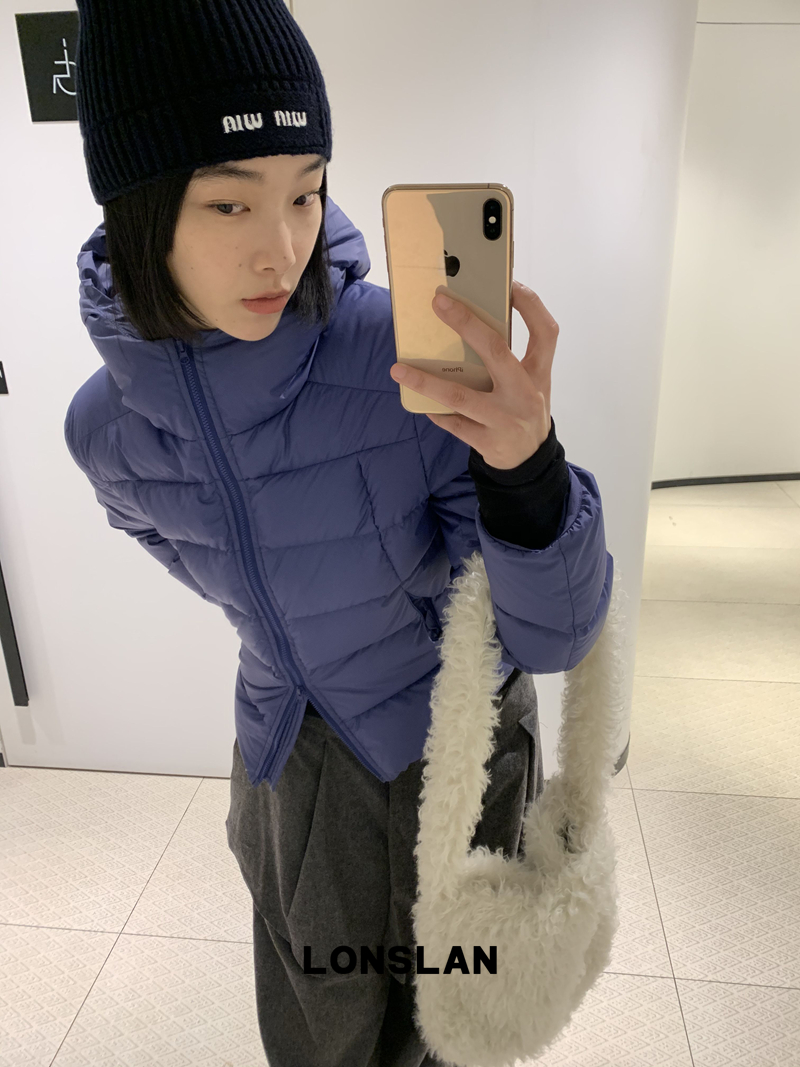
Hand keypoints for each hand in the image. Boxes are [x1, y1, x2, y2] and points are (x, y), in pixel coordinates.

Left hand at [389, 281, 557, 468]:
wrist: (530, 462)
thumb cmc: (523, 409)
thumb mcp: (531, 383)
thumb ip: (511, 358)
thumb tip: (469, 324)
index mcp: (539, 373)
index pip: (545, 332)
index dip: (531, 306)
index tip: (510, 285)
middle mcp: (525, 393)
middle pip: (497, 351)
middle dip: (467, 324)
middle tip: (439, 303)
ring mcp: (505, 419)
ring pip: (460, 396)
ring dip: (426, 381)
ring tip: (398, 370)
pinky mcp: (487, 441)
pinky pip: (453, 423)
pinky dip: (435, 411)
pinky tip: (420, 402)